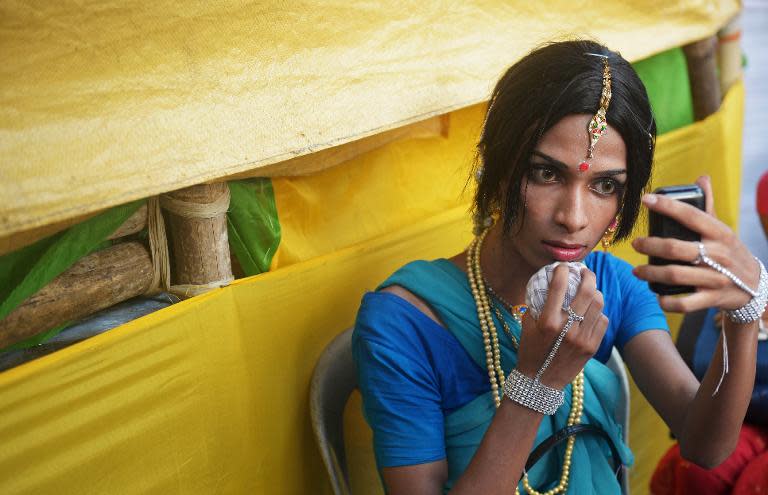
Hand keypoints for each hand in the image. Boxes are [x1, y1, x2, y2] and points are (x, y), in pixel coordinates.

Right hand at [516, 264, 608, 388]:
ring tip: (590, 290)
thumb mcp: (527, 325)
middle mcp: (567, 328)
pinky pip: (603, 321)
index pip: (559, 286)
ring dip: (595, 292)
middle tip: (585, 271)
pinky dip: (598, 313)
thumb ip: (536, 304)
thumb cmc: (530, 350)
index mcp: (547, 321)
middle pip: (586, 291)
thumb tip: (547, 283)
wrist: (540, 382)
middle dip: (588, 275)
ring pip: (598, 304)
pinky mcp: (592, 347)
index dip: (562, 270)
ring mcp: (582, 338)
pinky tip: (592, 312)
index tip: (562, 266)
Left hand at [632, 176, 759, 312]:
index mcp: (719, 233)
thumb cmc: (731, 252)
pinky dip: (667, 300)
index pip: (690, 215)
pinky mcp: (712, 298)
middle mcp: (718, 254)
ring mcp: (715, 278)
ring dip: (651, 273)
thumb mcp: (723, 229)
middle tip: (636, 243)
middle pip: (676, 248)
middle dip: (651, 245)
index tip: (645, 200)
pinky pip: (685, 302)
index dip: (666, 206)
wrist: (755, 286)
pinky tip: (655, 294)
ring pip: (675, 275)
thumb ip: (708, 207)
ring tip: (637, 270)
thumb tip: (702, 178)